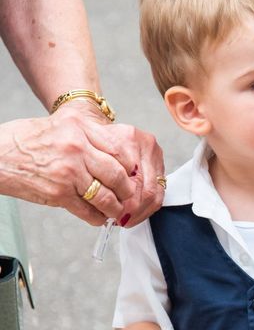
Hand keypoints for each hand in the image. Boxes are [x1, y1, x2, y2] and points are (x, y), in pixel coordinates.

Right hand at [0, 101, 163, 225]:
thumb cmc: (27, 139)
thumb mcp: (64, 124)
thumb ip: (90, 134)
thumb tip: (117, 152)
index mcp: (81, 128)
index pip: (120, 148)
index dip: (132, 166)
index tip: (136, 174)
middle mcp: (78, 148)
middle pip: (117, 174)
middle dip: (128, 190)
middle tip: (132, 197)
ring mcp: (69, 172)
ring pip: (105, 195)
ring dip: (116, 207)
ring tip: (119, 211)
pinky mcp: (58, 193)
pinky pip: (86, 209)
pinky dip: (97, 217)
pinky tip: (100, 218)